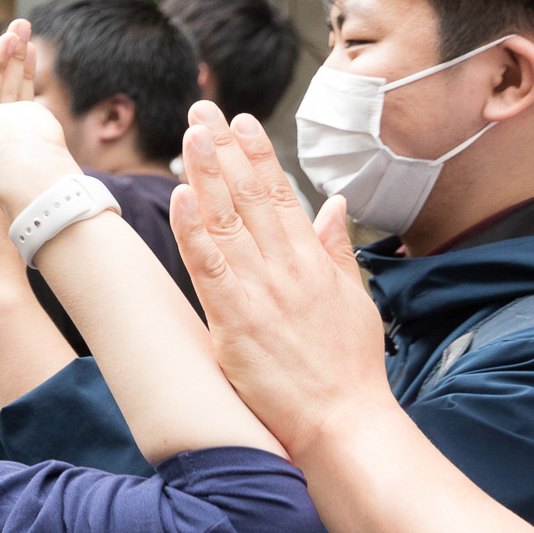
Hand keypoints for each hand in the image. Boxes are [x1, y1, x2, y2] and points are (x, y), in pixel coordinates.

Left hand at [167, 105, 386, 463]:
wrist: (343, 421)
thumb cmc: (348, 368)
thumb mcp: (353, 298)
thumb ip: (336, 248)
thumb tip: (333, 204)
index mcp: (313, 261)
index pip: (280, 194)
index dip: (258, 154)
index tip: (239, 121)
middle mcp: (286, 268)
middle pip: (250, 197)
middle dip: (223, 150)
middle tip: (202, 110)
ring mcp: (260, 293)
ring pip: (227, 222)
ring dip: (205, 175)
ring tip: (188, 136)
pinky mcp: (236, 322)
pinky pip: (209, 269)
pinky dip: (194, 231)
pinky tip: (180, 197)